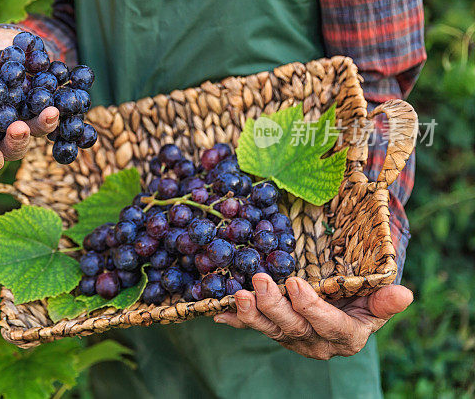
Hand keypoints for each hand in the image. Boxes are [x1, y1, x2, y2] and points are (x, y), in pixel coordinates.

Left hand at [214, 273, 412, 359]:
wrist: (344, 308)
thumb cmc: (362, 300)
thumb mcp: (376, 301)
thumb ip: (385, 301)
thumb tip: (404, 294)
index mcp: (345, 336)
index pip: (327, 325)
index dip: (310, 307)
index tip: (296, 284)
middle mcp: (316, 342)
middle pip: (292, 327)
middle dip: (273, 305)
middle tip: (260, 281)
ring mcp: (291, 338)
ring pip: (269, 329)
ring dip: (251, 312)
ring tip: (239, 293)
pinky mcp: (273, 330)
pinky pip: (252, 327)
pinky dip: (235, 320)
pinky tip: (219, 313)